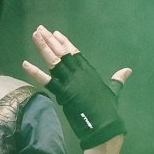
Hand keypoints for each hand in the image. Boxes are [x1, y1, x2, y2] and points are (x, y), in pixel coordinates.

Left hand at [22, 26, 130, 153]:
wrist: (105, 124)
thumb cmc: (109, 110)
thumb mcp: (114, 91)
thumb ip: (118, 79)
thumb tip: (127, 71)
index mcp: (89, 71)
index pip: (75, 53)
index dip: (65, 43)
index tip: (56, 33)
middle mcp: (79, 73)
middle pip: (62, 53)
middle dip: (51, 40)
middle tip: (40, 29)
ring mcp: (70, 82)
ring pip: (54, 61)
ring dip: (43, 47)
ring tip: (35, 35)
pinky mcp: (63, 93)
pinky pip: (47, 81)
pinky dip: (35, 73)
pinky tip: (25, 64)